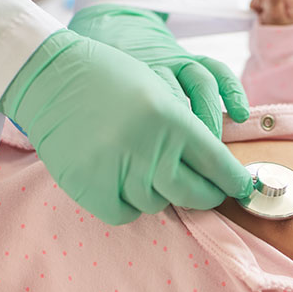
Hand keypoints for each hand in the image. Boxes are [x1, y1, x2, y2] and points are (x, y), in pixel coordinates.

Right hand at [0, 30, 252, 224]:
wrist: (50, 77)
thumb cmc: (112, 81)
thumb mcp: (160, 91)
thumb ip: (187, 130)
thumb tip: (215, 171)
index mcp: (171, 119)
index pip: (217, 163)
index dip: (233, 181)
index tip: (242, 188)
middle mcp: (148, 148)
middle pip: (194, 194)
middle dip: (208, 196)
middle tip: (209, 193)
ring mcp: (117, 171)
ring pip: (159, 204)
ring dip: (160, 193)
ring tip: (147, 170)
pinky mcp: (90, 189)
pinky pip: (125, 214)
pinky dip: (128, 204)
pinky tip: (121, 182)